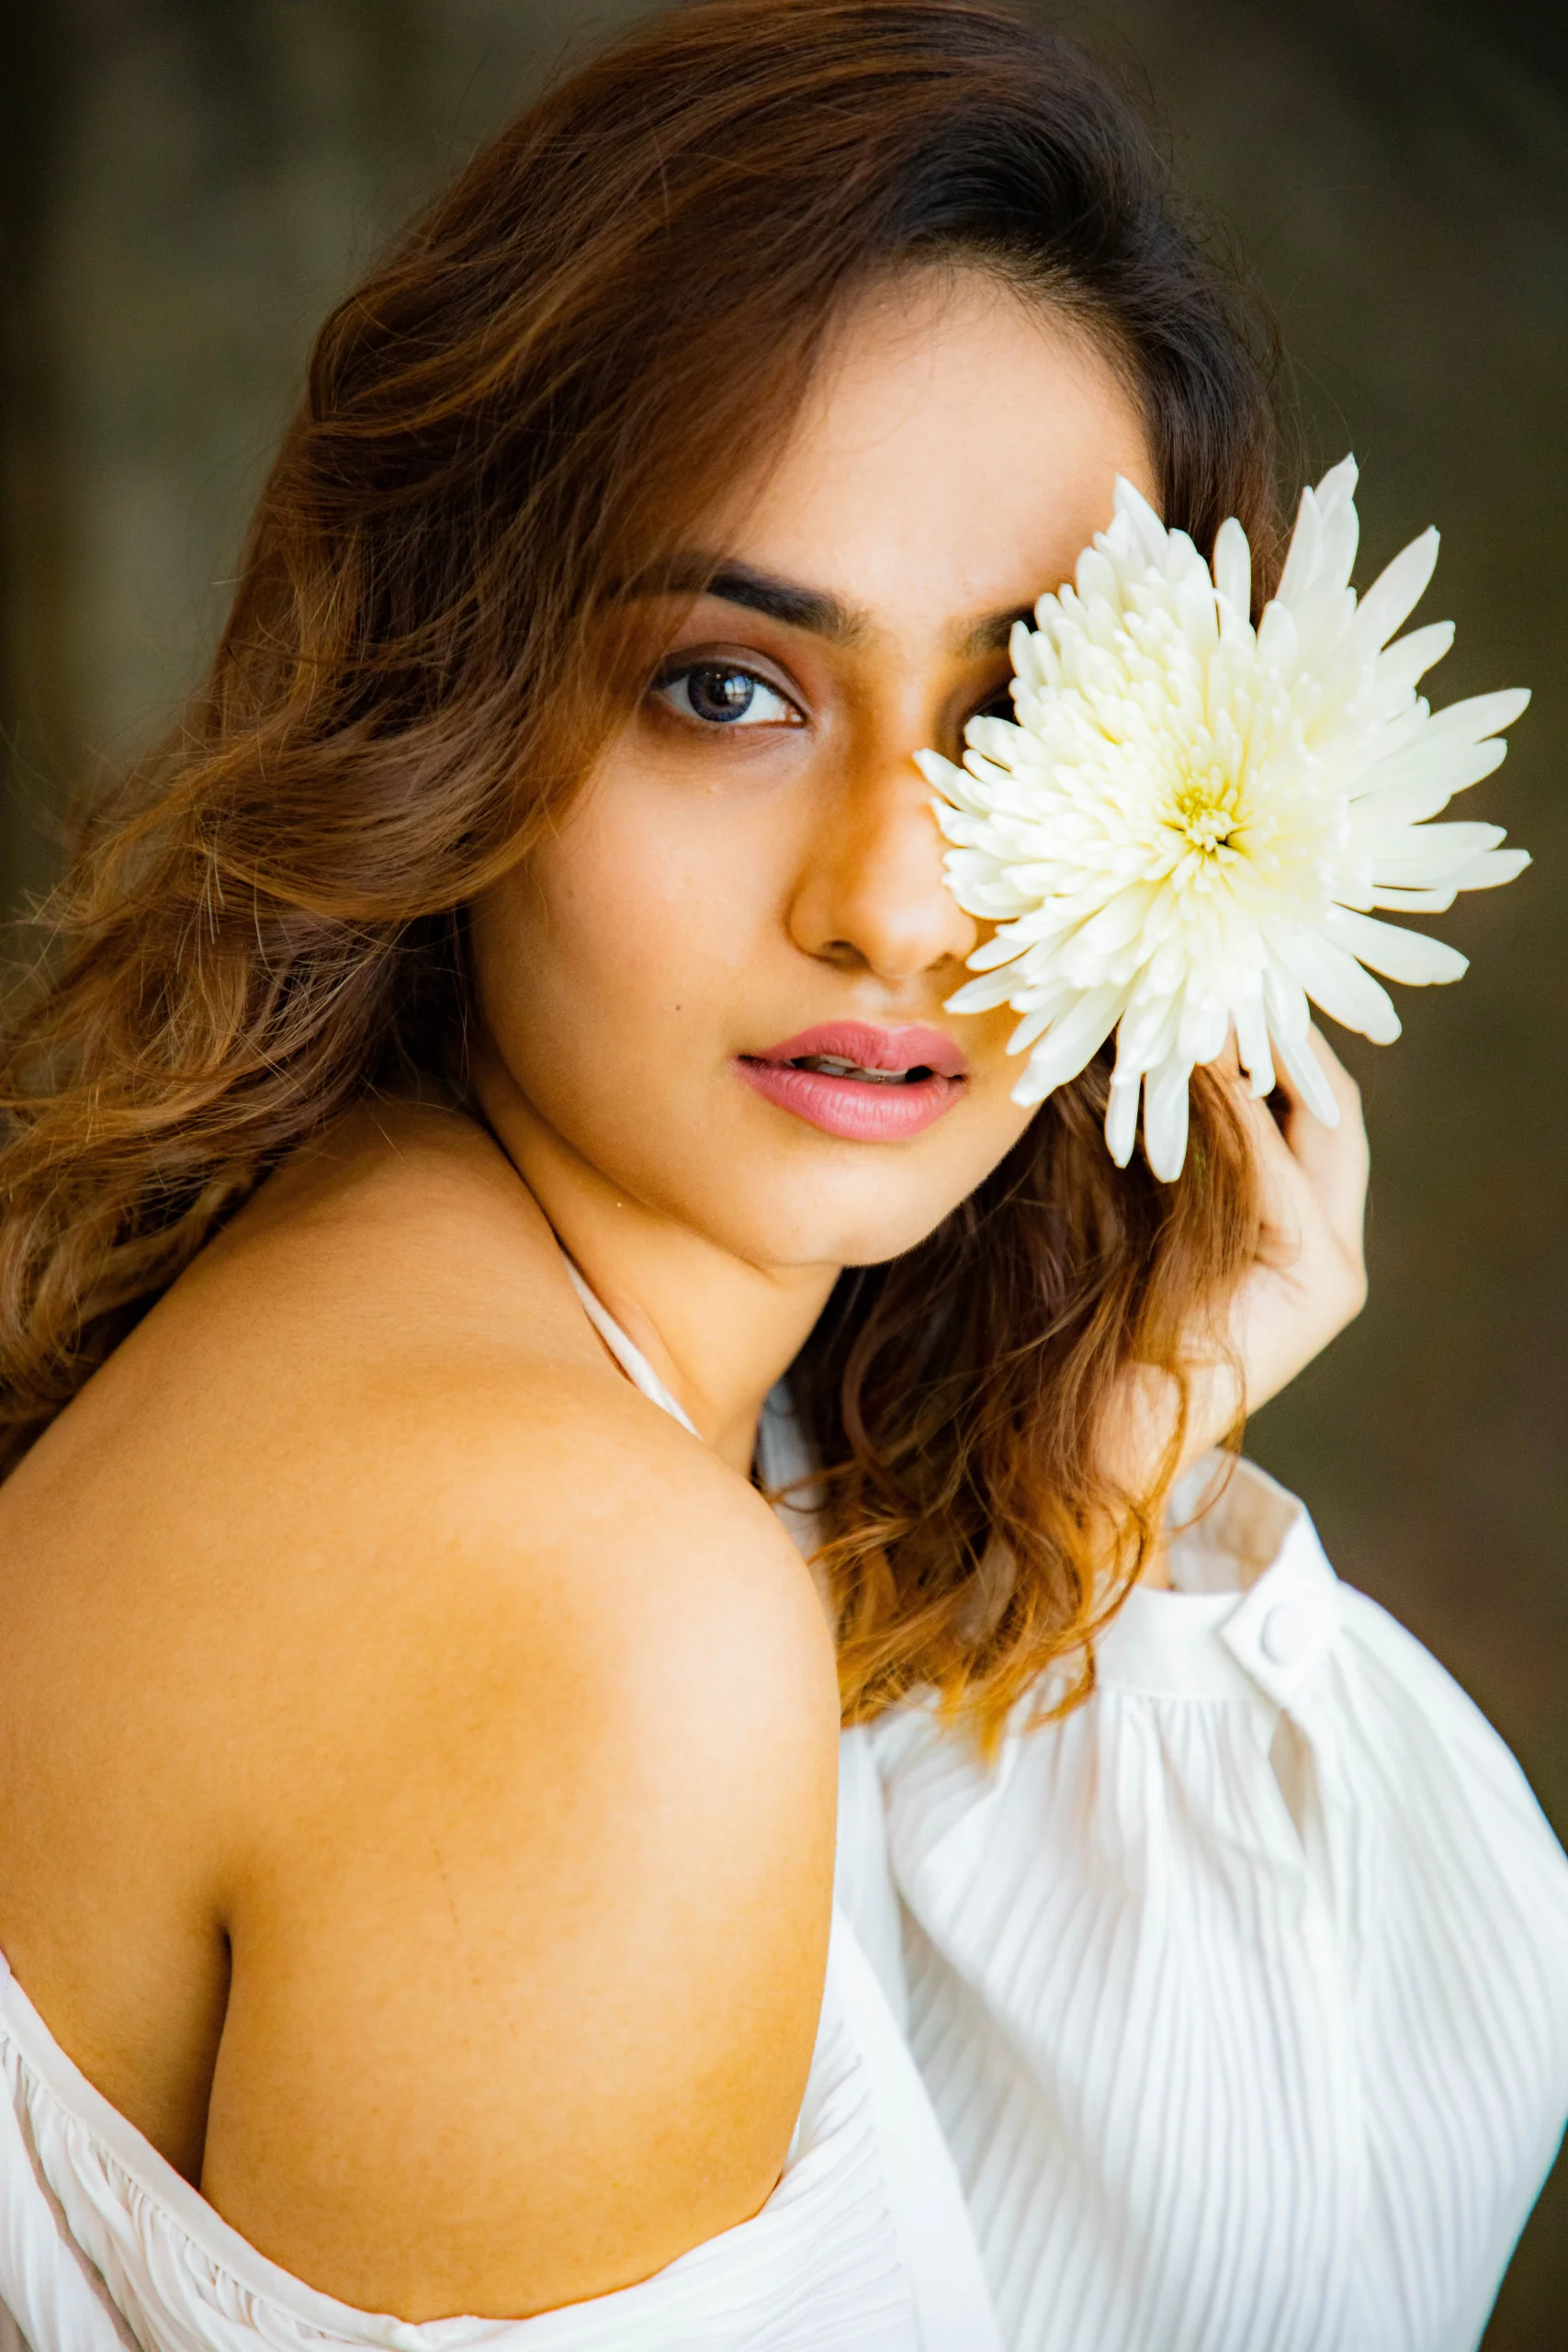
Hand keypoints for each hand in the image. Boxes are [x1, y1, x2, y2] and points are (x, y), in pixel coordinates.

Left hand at [1107, 1028, 1369, 1506]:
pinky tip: (1198, 1068)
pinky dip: (1240, 1117)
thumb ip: (1165, 1144)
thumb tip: (1141, 1037)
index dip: (1277, 1045)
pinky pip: (1279, 1177)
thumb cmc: (1100, 1330)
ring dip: (1261, 1062)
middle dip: (1288, 1042)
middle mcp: (1330, 1249)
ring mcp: (1335, 1270)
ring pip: (1314, 1132)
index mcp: (1296, 1233)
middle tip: (1235, 978)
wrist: (1101, 1435)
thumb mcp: (1137, 1214)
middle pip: (1331, 1113)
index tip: (1224, 984)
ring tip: (1209, 1003)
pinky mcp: (1321, 1285)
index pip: (1306, 1112)